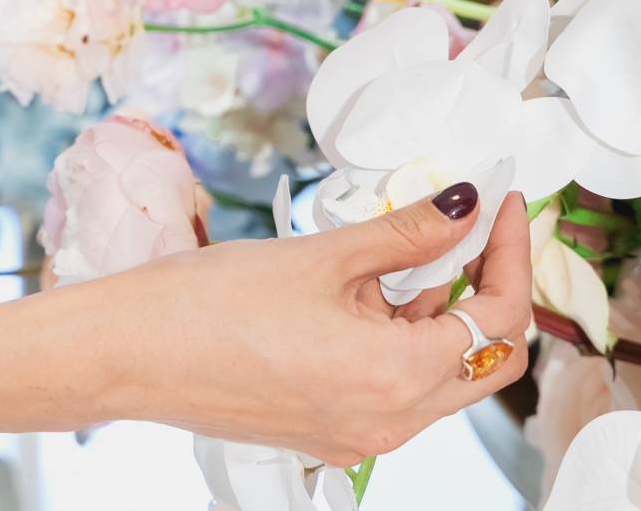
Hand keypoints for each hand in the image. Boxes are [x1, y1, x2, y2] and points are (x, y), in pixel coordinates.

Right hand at [63, 186, 531, 467]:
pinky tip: (373, 294)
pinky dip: (405, 341)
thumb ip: (408, 232)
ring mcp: (361, 436)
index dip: (510, 253)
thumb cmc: (211, 304)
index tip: (502, 203)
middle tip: (480, 229)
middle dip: (493, 290)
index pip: (499, 319)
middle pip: (487, 360)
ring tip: (414, 251)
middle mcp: (391, 423)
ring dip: (446, 315)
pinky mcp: (331, 433)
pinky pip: (398, 390)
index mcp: (397, 378)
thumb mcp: (324, 256)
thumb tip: (466, 204)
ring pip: (444, 377)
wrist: (130, 354)